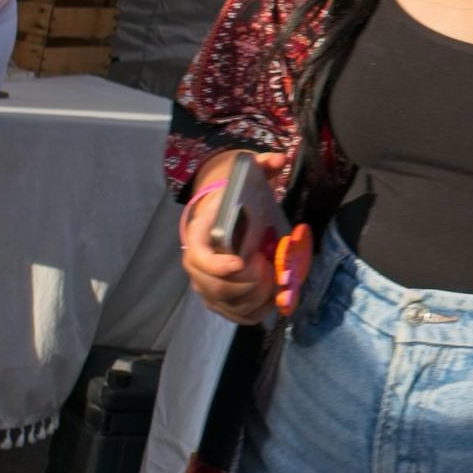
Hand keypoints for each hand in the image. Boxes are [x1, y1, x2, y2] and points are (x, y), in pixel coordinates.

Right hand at [179, 151, 287, 324]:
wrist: (221, 209)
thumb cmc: (235, 196)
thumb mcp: (245, 175)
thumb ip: (261, 165)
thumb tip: (277, 159)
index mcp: (199, 232)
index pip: (199, 255)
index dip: (217, 265)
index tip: (242, 263)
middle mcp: (196, 262)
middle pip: (215, 286)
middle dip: (247, 282)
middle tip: (269, 267)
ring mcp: (205, 282)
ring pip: (225, 303)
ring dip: (255, 297)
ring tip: (274, 278)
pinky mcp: (218, 297)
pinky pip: (233, 314)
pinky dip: (254, 312)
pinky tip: (271, 299)